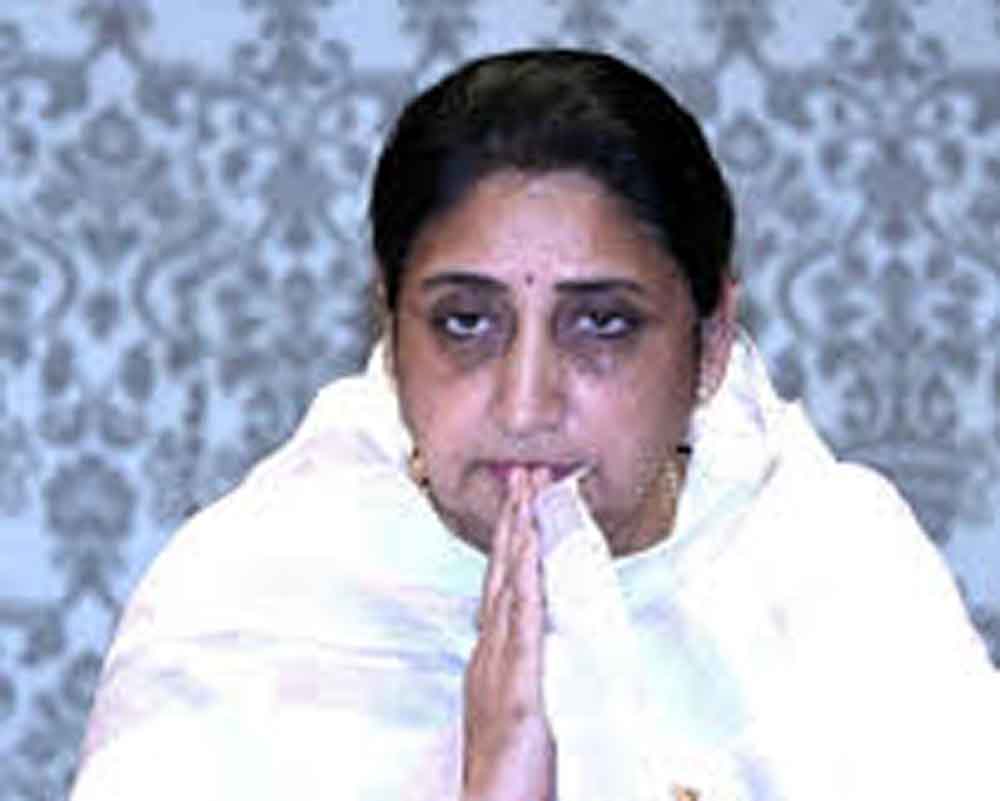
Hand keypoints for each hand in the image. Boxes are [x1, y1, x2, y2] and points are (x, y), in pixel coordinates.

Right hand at [461, 466, 555, 800]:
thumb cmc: (508, 768)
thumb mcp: (512, 707)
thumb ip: (520, 671)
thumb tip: (535, 643)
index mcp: (493, 656)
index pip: (504, 586)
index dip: (513, 543)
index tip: (521, 505)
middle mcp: (492, 649)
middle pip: (503, 573)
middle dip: (513, 522)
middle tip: (522, 476)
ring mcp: (501, 661)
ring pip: (510, 584)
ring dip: (518, 535)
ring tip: (526, 492)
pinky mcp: (517, 679)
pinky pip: (521, 619)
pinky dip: (525, 579)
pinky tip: (530, 549)